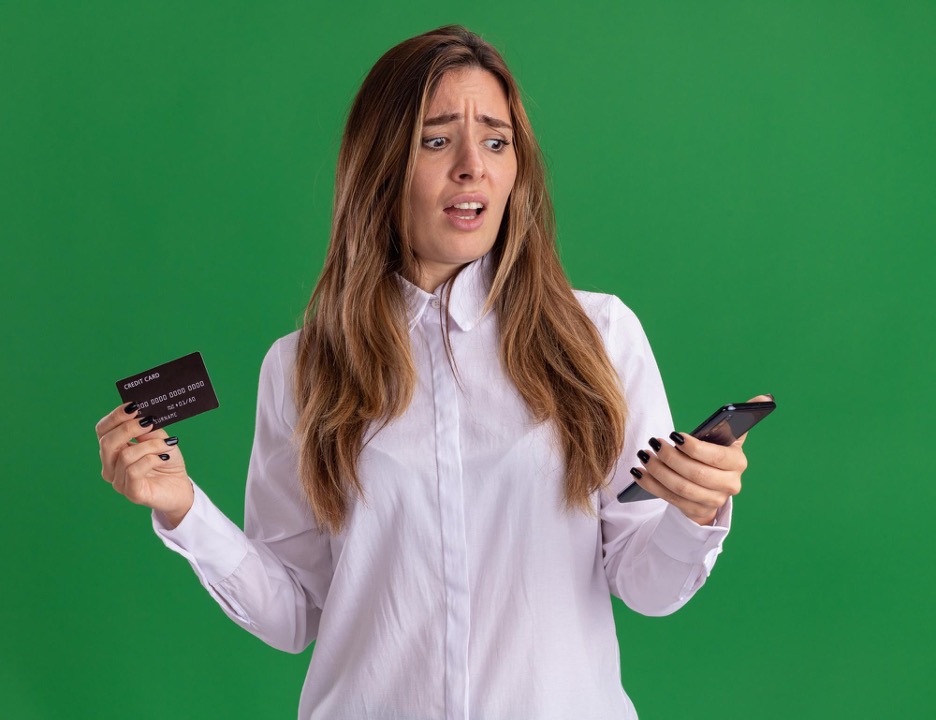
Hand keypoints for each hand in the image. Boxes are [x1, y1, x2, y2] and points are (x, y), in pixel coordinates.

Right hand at [96, 402, 193, 527]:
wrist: (181, 486)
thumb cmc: (167, 460)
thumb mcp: (158, 438)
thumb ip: (147, 428)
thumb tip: (141, 414)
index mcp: (113, 450)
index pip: (102, 430)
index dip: (115, 417)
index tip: (134, 406)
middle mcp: (110, 466)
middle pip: (107, 443)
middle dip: (128, 428)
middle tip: (149, 422)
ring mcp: (119, 482)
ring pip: (125, 456)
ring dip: (150, 445)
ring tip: (168, 444)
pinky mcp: (132, 493)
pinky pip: (135, 471)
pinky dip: (152, 459)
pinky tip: (165, 457)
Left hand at [631, 394, 770, 524]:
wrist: (710, 486)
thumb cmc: (713, 455)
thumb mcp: (725, 438)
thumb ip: (738, 421)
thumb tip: (764, 397)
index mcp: (737, 463)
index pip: (717, 457)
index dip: (695, 448)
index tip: (675, 435)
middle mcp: (729, 484)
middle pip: (696, 474)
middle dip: (671, 458)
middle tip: (654, 444)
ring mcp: (713, 501)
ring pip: (681, 488)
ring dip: (659, 471)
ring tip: (644, 456)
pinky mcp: (696, 511)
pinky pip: (670, 499)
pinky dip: (651, 484)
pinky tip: (639, 472)